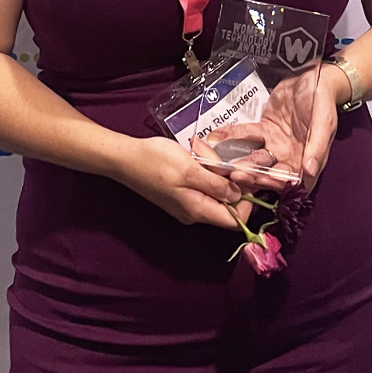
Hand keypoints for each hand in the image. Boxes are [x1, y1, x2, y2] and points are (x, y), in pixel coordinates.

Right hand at [110, 136, 251, 228]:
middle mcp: (193, 212)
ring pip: (214, 191)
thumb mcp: (190, 169)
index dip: (247, 203)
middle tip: (216, 157)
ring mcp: (185, 203)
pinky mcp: (179, 192)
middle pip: (226, 204)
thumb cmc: (155, 162)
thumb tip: (238, 196)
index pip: (235, 221)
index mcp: (197, 210)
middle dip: (228, 178)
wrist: (124, 158)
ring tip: (200, 152)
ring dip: (214, 170)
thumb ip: (216, 185)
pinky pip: (202, 185)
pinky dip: (203, 169)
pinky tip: (194, 154)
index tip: (246, 178)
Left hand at [206, 65, 342, 192]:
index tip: (259, 180)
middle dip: (250, 174)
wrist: (315, 78)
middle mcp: (289, 157)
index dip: (274, 183)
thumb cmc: (324, 101)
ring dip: (238, 159)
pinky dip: (231, 136)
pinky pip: (246, 135)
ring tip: (221, 160)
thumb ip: (317, 147)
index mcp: (306, 160)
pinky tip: (216, 137)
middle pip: (267, 171)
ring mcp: (274, 144)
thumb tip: (309, 171)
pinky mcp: (264, 130)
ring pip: (253, 156)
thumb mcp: (324, 123)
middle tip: (234, 173)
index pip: (290, 180)